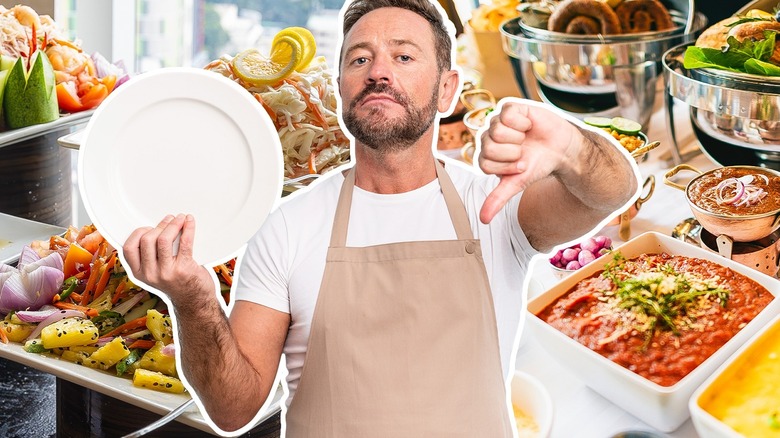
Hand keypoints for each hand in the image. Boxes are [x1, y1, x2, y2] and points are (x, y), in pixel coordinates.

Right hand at [122, 214, 213, 303]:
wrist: (194, 302)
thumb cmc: (177, 284)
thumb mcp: (155, 274)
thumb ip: (150, 258)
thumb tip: (155, 229)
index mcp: (140, 274)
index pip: (129, 248)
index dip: (138, 233)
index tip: (149, 227)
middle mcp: (151, 274)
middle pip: (147, 240)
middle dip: (160, 226)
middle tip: (170, 220)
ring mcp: (166, 272)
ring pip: (164, 239)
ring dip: (173, 225)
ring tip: (181, 219)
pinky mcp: (184, 269)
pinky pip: (184, 242)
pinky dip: (188, 228)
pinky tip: (190, 222)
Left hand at [478, 100, 580, 223]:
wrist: (561, 148)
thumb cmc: (538, 164)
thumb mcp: (518, 183)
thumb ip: (498, 198)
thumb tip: (483, 220)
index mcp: (486, 157)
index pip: (484, 163)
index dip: (506, 167)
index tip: (521, 165)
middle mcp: (488, 139)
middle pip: (489, 147)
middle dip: (513, 153)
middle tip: (524, 152)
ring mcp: (497, 122)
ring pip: (497, 131)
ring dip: (519, 138)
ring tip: (526, 137)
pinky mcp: (509, 108)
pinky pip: (507, 115)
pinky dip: (523, 122)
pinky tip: (528, 125)